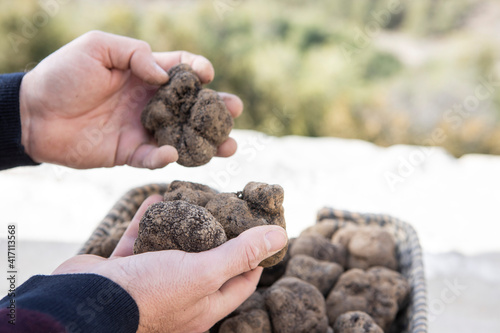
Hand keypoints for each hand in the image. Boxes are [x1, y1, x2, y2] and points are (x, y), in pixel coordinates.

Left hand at [19, 31, 242, 168]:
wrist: (35, 114)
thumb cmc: (63, 74)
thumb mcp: (97, 47)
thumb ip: (135, 53)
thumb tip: (164, 75)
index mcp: (144, 73)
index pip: (181, 70)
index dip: (198, 71)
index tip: (208, 75)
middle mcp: (150, 102)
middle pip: (191, 107)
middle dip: (216, 109)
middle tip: (234, 111)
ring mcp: (142, 128)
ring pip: (183, 136)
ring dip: (206, 142)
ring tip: (228, 145)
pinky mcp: (130, 152)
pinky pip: (154, 157)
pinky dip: (165, 158)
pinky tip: (173, 154)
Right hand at [53, 196, 286, 332]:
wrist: (82, 302)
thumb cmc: (150, 293)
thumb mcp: (204, 272)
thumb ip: (241, 254)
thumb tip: (280, 237)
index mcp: (204, 305)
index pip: (242, 281)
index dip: (255, 258)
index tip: (261, 232)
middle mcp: (180, 295)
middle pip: (208, 261)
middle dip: (218, 234)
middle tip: (228, 207)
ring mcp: (151, 281)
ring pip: (173, 248)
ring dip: (182, 224)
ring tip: (194, 198)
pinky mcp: (125, 268)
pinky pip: (141, 239)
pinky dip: (150, 220)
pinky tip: (157, 198)